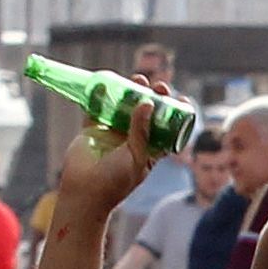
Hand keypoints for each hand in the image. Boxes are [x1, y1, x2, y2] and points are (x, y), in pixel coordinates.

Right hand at [53, 87, 165, 214]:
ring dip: (131, 92)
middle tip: (158, 85)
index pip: (168, 128)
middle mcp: (134, 139)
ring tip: (137, 78)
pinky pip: (97, 109)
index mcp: (151, 150)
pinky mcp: (93, 129)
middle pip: (147, 113)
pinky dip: (100, 96)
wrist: (85, 191)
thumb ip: (141, 132)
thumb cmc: (117, 181)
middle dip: (154, 97)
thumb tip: (148, 103)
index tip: (182, 98)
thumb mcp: (136, 157)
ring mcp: (113, 133)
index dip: (175, 113)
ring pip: (124, 107)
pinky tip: (105, 83)